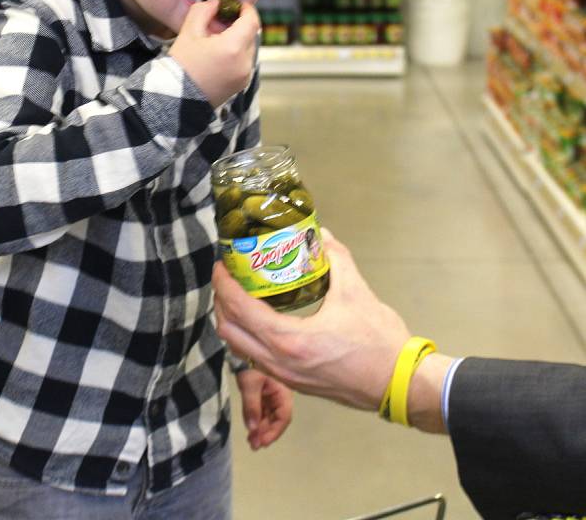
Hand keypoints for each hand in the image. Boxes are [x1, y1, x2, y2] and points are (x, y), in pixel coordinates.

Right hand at [169, 0, 259, 107]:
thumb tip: (215, 3)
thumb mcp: (188, 33)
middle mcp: (244, 63)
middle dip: (238, 25)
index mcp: (233, 48)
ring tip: (215, 40)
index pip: (252, 21)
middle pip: (250, 35)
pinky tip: (217, 55)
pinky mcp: (240, 85)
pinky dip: (236, 55)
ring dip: (237, 40)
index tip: (238, 5)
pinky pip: (244, 63)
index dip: (247, 9)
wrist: (175, 100)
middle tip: (220, 22)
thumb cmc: (180, 66)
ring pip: (248, 49)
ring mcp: (244, 76)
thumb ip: (203, 11)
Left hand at [214, 231, 410, 411]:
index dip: (224, 284)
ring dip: (232, 321)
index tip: (222, 264)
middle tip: (228, 277)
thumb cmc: (378, 340)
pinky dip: (247, 337)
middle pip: (229, 331)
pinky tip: (260, 318)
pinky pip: (255, 359)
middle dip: (221, 301)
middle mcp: (278, 362)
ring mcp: (284, 377)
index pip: (239, 309)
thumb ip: (335, 258)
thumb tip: (321, 235)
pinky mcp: (293, 384)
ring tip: (239, 295)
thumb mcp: (355, 292)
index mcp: (288, 340)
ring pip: (239, 349)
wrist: (399, 384)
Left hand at [234, 369, 292, 450]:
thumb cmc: (250, 365)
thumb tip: (253, 429)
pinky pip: (262, 412)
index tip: (263, 442)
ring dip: (261, 430)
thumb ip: (251, 407)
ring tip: (251, 442)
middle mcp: (279, 396)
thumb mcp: (250, 385)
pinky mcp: (262, 396)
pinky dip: (256, 422)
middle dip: (265, 433)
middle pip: (276, 420)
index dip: (274, 432)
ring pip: (268, 418)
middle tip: (254, 445)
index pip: (283, 417)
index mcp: (283, 392)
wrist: (241, 350)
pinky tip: (250, 431)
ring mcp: (271, 396)